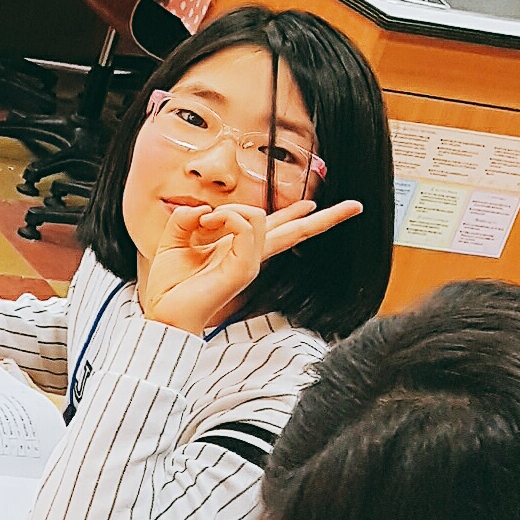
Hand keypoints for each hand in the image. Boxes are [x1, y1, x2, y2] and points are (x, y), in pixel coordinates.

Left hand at [139, 194, 363, 332]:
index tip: (312, 205)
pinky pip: (248, 225)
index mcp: (237, 248)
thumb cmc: (169, 283)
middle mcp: (250, 256)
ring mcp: (251, 263)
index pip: (276, 228)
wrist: (164, 314)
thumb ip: (189, 217)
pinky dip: (227, 216)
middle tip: (356, 206)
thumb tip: (205, 208)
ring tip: (205, 220)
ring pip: (261, 216)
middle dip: (327, 218)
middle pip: (297, 232)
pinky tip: (210, 222)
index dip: (294, 215)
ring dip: (228, 209)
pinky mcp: (245, 269)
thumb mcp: (174, 238)